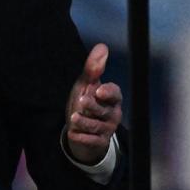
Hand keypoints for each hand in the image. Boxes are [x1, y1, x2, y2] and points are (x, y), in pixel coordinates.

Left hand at [64, 43, 122, 164]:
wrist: (79, 130)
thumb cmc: (85, 103)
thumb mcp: (86, 85)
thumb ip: (93, 68)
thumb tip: (102, 46)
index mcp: (111, 99)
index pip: (115, 94)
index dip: (109, 92)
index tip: (99, 90)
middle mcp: (112, 114)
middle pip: (104, 110)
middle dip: (92, 106)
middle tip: (81, 102)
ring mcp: (107, 129)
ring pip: (97, 126)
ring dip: (85, 122)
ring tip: (73, 118)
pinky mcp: (99, 142)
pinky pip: (92, 141)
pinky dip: (82, 137)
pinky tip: (73, 134)